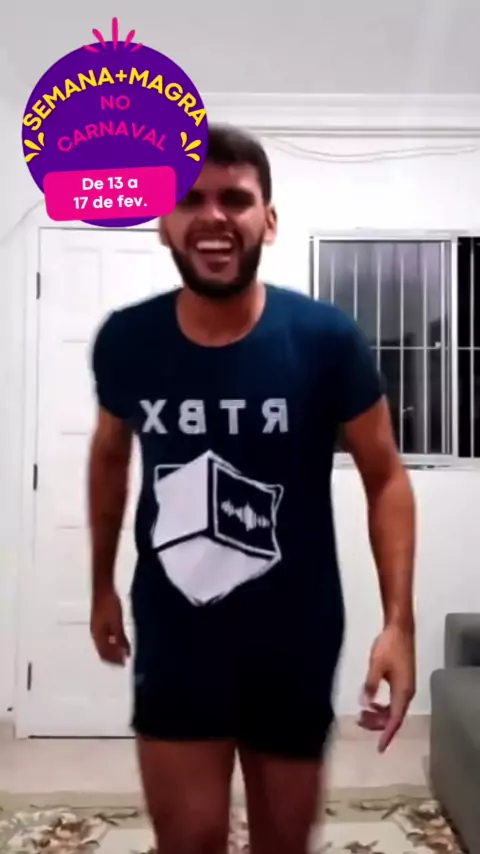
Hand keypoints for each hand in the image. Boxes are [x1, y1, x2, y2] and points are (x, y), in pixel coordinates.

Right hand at [90, 590, 130, 665]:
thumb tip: (123, 652)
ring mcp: (98, 629)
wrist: (103, 590)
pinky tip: (122, 641)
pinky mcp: (101, 623)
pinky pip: (107, 638)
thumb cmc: (109, 605)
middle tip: (125, 661)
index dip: (114, 661)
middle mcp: (96, 634)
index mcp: (98, 636)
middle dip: (114, 658)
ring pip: (105, 645)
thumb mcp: (117, 623)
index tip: (124, 663)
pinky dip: (114, 642)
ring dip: (115, 650)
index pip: (104, 654)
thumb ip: (119, 639)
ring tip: (125, 653)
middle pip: (104, 652)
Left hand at [359, 624, 414, 752]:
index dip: (387, 734)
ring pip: (394, 709)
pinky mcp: (403, 680)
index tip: (379, 748)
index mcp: (403, 692)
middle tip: (359, 723)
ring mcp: (406, 686)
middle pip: (394, 717)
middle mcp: (407, 692)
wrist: (400, 629)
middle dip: (378, 724)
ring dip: (379, 715)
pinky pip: (394, 701)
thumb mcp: (376, 665)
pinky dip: (382, 706)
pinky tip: (371, 702)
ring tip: (362, 714)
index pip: (395, 720)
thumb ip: (370, 685)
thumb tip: (365, 704)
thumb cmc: (388, 646)